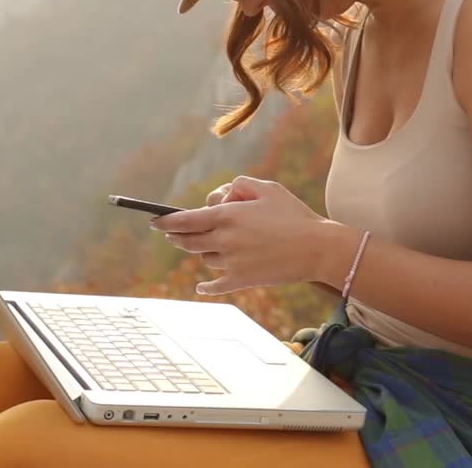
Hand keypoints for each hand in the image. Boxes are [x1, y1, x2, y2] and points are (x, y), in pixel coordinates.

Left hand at [151, 175, 342, 295]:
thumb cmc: (294, 215)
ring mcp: (232, 263)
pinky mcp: (243, 280)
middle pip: (188, 241)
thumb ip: (240, 185)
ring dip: (204, 252)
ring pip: (205, 259)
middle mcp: (225, 240)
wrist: (317, 249)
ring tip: (216, 246)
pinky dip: (207, 287)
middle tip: (171, 234)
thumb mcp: (269, 188)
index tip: (154, 222)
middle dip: (176, 237)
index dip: (166, 222)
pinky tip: (201, 287)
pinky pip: (216, 285)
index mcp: (228, 216)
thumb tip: (222, 195)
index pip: (186, 220)